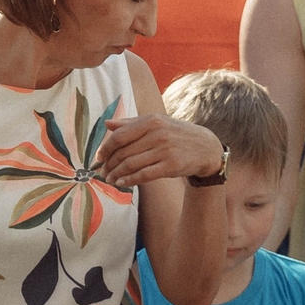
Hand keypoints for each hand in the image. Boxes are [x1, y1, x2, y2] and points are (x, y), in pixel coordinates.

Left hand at [95, 115, 225, 188]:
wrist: (206, 147)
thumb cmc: (176, 134)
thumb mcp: (156, 122)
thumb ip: (131, 123)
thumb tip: (106, 123)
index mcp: (151, 121)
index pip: (120, 136)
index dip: (105, 148)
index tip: (98, 157)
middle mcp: (158, 134)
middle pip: (123, 152)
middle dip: (109, 164)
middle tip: (103, 172)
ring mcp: (165, 150)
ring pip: (131, 164)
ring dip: (116, 174)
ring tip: (110, 179)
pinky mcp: (171, 166)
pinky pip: (144, 175)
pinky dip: (129, 180)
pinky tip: (121, 183)